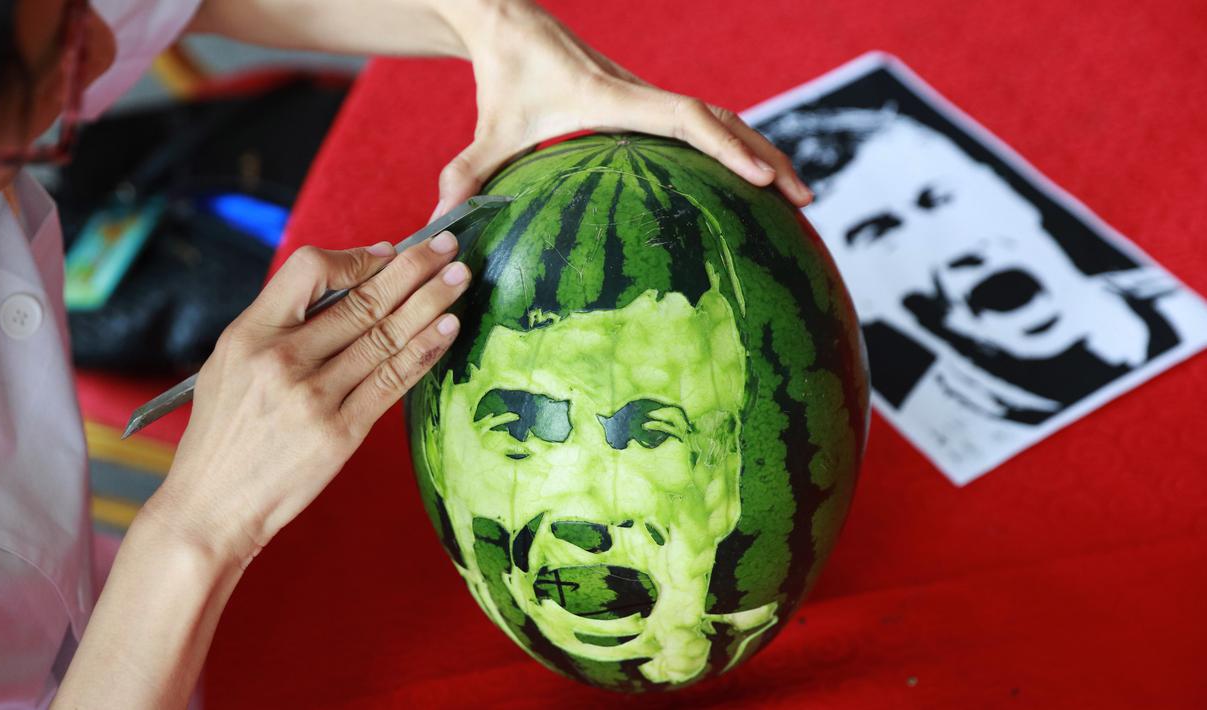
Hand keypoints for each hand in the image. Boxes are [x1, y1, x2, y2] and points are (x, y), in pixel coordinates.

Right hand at [142, 234, 469, 567]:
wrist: (212, 505)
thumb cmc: (226, 431)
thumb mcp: (231, 362)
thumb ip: (280, 323)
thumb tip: (346, 281)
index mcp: (250, 334)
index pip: (309, 270)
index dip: (356, 257)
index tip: (390, 251)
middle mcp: (282, 361)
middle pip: (362, 301)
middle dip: (413, 269)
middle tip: (448, 246)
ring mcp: (313, 398)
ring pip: (385, 337)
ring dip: (430, 304)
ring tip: (460, 279)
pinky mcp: (340, 433)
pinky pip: (392, 382)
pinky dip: (424, 352)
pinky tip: (447, 329)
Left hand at [432, 0, 811, 217]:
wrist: (510, 25)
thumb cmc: (501, 79)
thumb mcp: (485, 133)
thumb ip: (467, 179)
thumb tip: (438, 231)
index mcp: (615, 101)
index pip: (686, 119)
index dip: (726, 146)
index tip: (760, 177)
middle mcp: (643, 95)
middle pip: (722, 120)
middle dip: (767, 157)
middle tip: (806, 200)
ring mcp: (649, 98)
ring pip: (720, 120)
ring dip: (760, 151)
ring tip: (797, 194)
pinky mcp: (646, 104)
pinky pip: (703, 124)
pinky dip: (734, 146)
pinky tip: (750, 177)